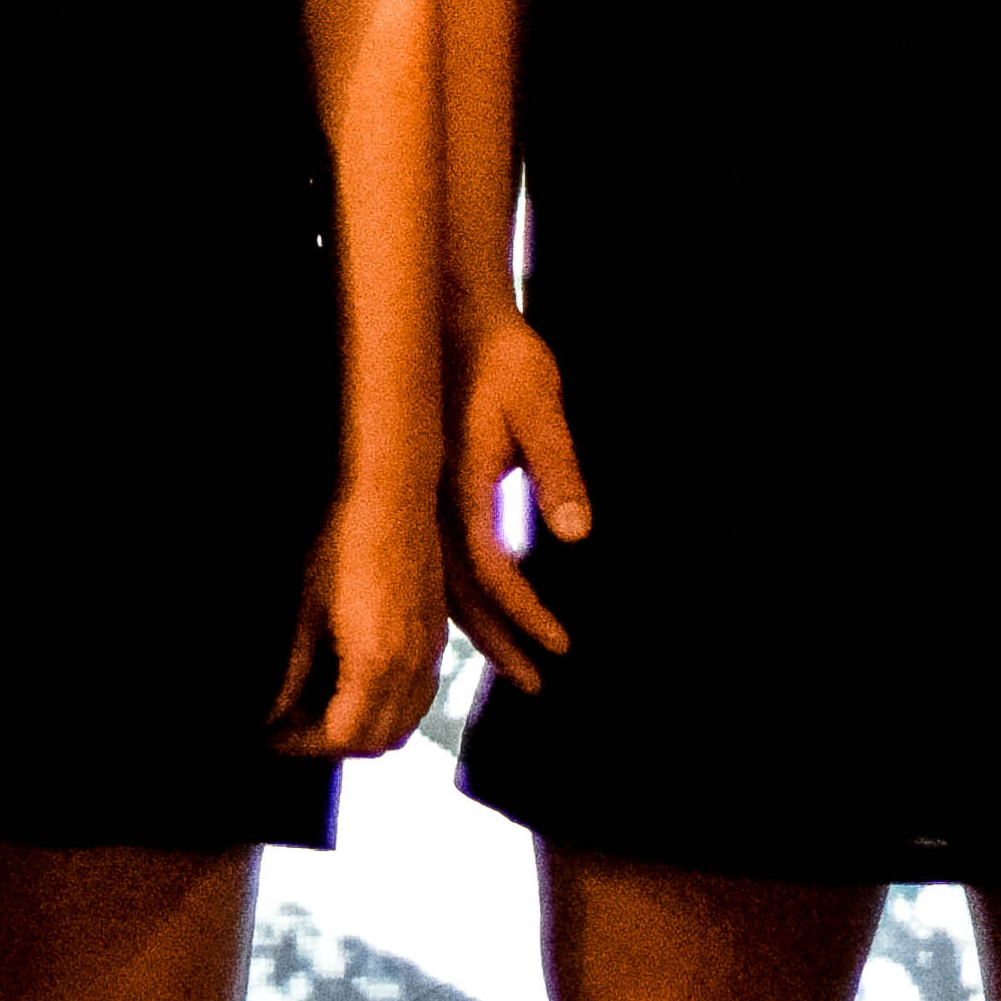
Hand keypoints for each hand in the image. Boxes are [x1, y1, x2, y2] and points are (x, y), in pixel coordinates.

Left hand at [272, 478, 448, 759]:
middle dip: (329, 744)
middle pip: (375, 742)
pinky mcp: (437, 632)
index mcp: (376, 664)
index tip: (269, 733)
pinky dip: (390, 706)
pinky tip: (355, 681)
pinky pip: (420, 695)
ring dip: (362, 729)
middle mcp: (412, 666)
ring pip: (403, 723)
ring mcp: (430, 650)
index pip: (340, 739)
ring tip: (320, 707)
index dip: (299, 744)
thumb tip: (270, 713)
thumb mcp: (305, 609)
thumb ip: (291, 671)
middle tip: (289, 724)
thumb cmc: (342, 538)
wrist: (392, 487)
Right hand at [439, 312, 590, 692]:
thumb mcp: (541, 405)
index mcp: (462, 486)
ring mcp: (423, 501)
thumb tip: (577, 534)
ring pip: (444, 586)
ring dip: (482, 630)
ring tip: (518, 666)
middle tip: (537, 685)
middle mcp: (434, 504)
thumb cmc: (506, 358)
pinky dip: (462, 601)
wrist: (455, 315)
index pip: (493, 573)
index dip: (526, 614)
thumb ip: (557, 468)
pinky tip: (483, 619)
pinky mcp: (425, 493)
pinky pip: (438, 564)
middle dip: (502, 643)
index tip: (559, 646)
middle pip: (461, 596)